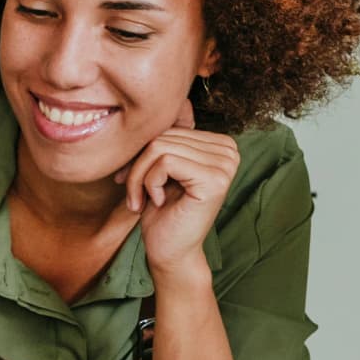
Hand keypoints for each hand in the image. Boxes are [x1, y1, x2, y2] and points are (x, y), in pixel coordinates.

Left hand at [130, 128, 241, 275]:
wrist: (170, 252)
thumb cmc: (163, 212)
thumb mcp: (160, 167)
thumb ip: (165, 139)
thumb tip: (160, 107)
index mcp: (220, 143)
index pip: (169, 128)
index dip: (143, 153)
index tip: (130, 179)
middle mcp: (229, 150)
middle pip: (163, 136)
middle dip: (137, 166)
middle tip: (132, 193)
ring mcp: (225, 164)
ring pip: (159, 148)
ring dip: (139, 177)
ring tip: (140, 199)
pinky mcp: (214, 179)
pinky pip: (165, 161)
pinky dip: (149, 182)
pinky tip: (158, 201)